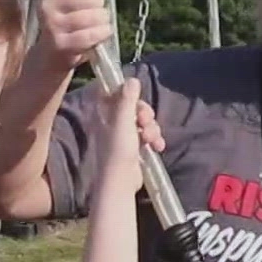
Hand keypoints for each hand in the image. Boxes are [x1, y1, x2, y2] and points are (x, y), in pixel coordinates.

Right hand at [33, 0, 113, 70]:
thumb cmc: (65, 18)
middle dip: (99, 3)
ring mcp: (52, 25)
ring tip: (97, 23)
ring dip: (103, 20)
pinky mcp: (61, 44)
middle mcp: (45, 5)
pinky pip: (92, 34)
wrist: (51, 55)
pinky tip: (101, 33)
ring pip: (94, 15)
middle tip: (94, 10)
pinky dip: (102, 33)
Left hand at [94, 78, 148, 197]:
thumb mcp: (123, 121)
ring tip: (152, 140)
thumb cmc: (118, 151)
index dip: (125, 90)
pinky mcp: (134, 146)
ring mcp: (124, 134)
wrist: (121, 182)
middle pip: (133, 105)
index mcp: (104, 113)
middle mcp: (112, 121)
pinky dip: (155, 139)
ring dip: (152, 128)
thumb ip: (127, 99)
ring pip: (143, 120)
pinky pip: (148, 134)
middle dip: (145, 112)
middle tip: (145, 122)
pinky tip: (158, 147)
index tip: (135, 96)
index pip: (111, 91)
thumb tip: (131, 79)